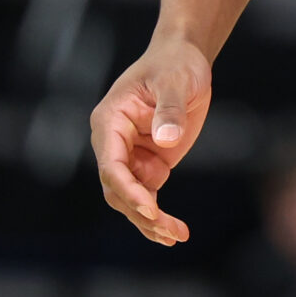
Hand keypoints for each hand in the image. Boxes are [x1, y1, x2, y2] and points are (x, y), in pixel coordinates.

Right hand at [90, 38, 213, 246]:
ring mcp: (131, 156)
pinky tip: (174, 233)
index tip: (149, 207)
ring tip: (176, 236)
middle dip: (140, 212)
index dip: (127, 189)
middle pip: (117, 189)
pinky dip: (158, 217)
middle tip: (168, 230)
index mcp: (110, 121)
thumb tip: (166, 139)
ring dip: (150, 221)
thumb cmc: (175, 64)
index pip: (110, 164)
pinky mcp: (148, 163)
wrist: (186, 60)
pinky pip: (146, 196)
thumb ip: (170, 110)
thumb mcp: (175, 81)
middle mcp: (114, 143)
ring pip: (130, 200)